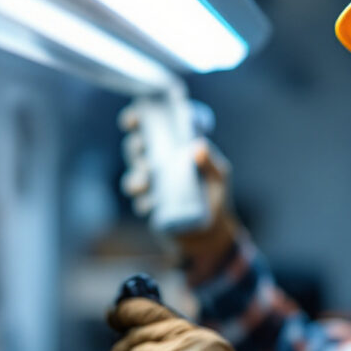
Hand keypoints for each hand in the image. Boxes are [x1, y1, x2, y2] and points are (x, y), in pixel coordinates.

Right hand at [119, 105, 239, 271]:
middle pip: (135, 149)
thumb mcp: (219, 176)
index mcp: (171, 148)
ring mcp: (150, 185)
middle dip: (135, 148)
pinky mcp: (148, 205)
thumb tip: (198, 147)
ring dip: (136, 177)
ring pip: (132, 176)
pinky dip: (144, 201)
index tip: (134, 119)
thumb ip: (210, 163)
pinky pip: (139, 201)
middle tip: (144, 151)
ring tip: (147, 181)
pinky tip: (153, 203)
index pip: (150, 129)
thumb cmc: (216, 196)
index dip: (136, 121)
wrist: (210, 232)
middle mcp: (157, 163)